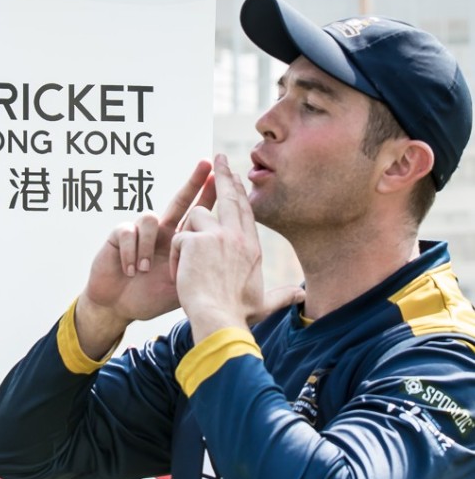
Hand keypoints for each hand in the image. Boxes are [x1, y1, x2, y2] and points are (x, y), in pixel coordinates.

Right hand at [76, 160, 215, 357]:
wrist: (118, 307)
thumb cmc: (149, 298)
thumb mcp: (181, 287)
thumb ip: (200, 275)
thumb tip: (235, 273)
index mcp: (179, 242)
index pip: (198, 215)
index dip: (211, 197)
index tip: (229, 178)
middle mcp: (162, 232)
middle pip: (180, 201)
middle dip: (193, 182)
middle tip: (207, 164)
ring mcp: (140, 232)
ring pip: (151, 218)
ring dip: (148, 245)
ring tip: (145, 269)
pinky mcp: (119, 236)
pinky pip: (129, 231)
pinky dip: (131, 252)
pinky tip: (130, 270)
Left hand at [170, 154, 303, 342]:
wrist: (220, 320)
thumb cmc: (238, 315)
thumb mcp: (263, 303)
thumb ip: (282, 296)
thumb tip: (303, 296)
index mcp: (252, 248)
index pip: (246, 212)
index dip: (241, 194)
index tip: (237, 178)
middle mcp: (239, 237)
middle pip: (232, 197)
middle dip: (225, 175)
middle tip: (218, 158)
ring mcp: (220, 236)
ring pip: (197, 215)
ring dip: (188, 235)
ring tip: (187, 263)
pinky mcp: (198, 240)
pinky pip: (180, 238)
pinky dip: (175, 257)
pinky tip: (180, 275)